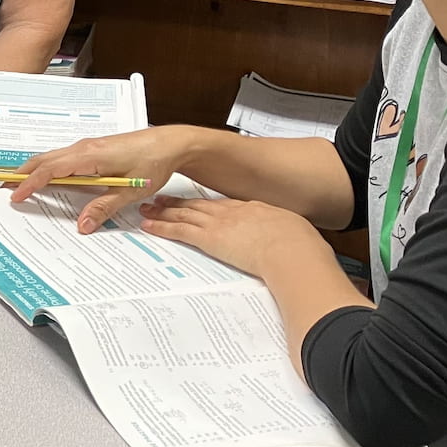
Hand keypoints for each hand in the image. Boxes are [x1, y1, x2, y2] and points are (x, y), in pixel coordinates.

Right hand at [11, 126, 196, 233]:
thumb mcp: (130, 191)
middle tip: (2, 190)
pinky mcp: (92, 151)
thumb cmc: (153, 162)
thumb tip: (82, 225)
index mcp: (89, 156)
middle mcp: (83, 148)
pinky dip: (47, 169)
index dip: (30, 183)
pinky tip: (46, 181)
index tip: (15, 196)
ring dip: (32, 171)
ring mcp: (86, 148)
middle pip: (43, 160)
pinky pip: (62, 159)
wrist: (170, 144)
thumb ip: (104, 207)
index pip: (50, 170)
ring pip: (51, 158)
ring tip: (17, 187)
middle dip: (21, 175)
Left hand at [138, 194, 327, 281]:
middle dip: (178, 202)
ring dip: (163, 212)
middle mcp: (232, 212)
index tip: (197, 202)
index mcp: (253, 209)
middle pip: (198, 205)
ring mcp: (219, 223)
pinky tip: (148, 225)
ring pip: (183, 214)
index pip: (223, 205)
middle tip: (161, 199)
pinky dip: (160, 227)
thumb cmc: (299, 244)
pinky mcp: (209, 238)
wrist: (292, 248)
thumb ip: (286, 235)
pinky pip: (178, 231)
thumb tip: (292, 244)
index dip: (207, 204)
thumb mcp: (295, 233)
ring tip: (147, 208)